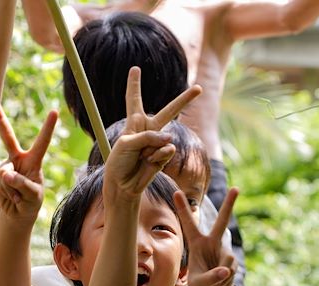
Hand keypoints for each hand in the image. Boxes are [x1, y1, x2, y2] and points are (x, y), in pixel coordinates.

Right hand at [0, 100, 56, 222]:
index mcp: (34, 160)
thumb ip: (21, 184)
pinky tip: (10, 198)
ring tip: (18, 197)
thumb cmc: (31, 202)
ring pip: (3, 172)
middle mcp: (19, 159)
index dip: (48, 127)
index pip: (42, 141)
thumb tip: (5, 173)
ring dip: (10, 189)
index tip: (55, 111)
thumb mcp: (32, 195)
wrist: (17, 213)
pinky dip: (4, 193)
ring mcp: (6, 166)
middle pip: (7, 137)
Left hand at [104, 67, 201, 201]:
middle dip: (185, 100)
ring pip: (165, 137)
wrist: (123, 183)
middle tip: (199, 88)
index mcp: (134, 121)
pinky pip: (166, 150)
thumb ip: (147, 137)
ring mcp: (158, 142)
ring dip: (150, 148)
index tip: (135, 68)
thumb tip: (170, 140)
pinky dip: (157, 156)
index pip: (134, 99)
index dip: (134, 84)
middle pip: (169, 111)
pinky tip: (149, 162)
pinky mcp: (164, 155)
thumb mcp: (126, 144)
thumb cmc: (119, 162)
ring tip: (140, 157)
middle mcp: (148, 129)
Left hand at [174, 188, 239, 285]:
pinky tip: (221, 284)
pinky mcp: (233, 261)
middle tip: (236, 188)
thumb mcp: (199, 285)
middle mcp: (211, 243)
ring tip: (212, 283)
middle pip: (222, 222)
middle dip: (229, 205)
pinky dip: (225, 282)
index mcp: (196, 244)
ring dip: (219, 277)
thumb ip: (211, 278)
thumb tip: (226, 270)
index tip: (176, 191)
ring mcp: (224, 251)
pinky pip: (230, 271)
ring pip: (226, 262)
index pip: (188, 224)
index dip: (182, 208)